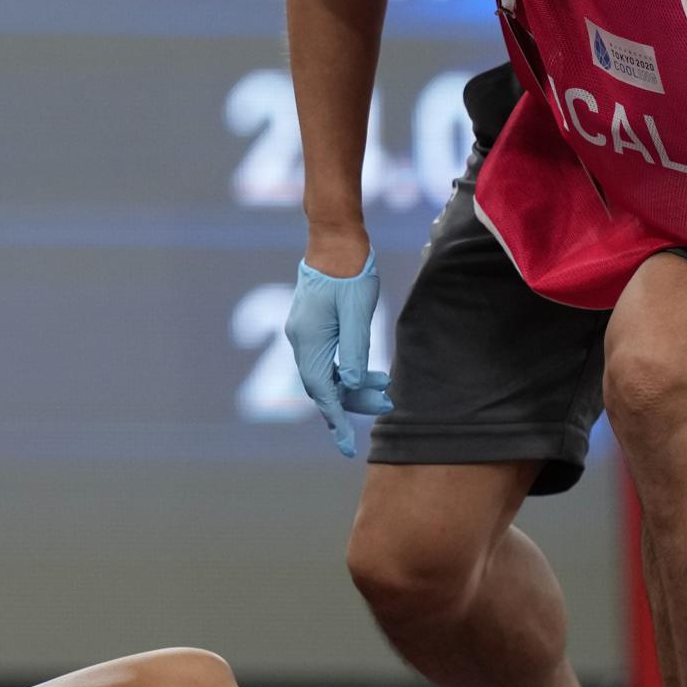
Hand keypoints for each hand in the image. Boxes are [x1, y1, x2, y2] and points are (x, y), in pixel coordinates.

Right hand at [288, 253, 394, 458]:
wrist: (334, 240)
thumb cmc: (350, 273)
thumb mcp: (358, 313)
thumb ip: (354, 351)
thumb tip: (352, 384)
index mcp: (309, 340)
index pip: (321, 391)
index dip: (336, 420)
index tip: (347, 447)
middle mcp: (300, 340)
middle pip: (324, 385)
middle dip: (353, 402)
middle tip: (387, 406)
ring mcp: (304, 332)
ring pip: (327, 373)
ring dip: (353, 386)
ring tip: (385, 388)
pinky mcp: (312, 325)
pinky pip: (327, 359)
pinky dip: (348, 370)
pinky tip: (370, 371)